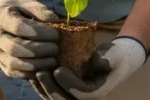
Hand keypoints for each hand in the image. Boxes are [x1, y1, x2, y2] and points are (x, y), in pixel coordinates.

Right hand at [0, 0, 59, 78]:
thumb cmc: (14, 7)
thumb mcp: (24, 1)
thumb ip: (39, 9)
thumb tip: (55, 20)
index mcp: (1, 17)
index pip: (19, 27)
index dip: (39, 32)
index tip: (55, 34)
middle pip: (15, 48)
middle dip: (39, 50)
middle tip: (56, 48)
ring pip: (13, 63)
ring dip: (36, 65)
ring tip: (53, 61)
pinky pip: (13, 72)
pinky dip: (29, 74)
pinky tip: (44, 69)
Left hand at [30, 36, 146, 98]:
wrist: (116, 61)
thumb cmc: (115, 57)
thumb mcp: (113, 55)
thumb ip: (103, 58)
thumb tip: (92, 59)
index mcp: (98, 92)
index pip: (81, 93)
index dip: (68, 83)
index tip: (58, 69)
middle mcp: (86, 98)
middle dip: (51, 88)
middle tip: (40, 72)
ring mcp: (76, 95)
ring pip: (57, 98)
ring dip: (44, 88)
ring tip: (34, 73)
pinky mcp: (68, 90)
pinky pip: (53, 92)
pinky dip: (42, 86)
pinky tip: (33, 75)